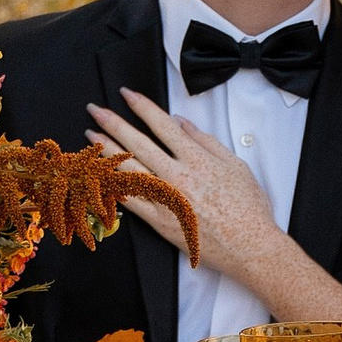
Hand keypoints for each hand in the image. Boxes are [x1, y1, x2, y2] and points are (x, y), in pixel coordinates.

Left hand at [89, 90, 283, 282]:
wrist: (250, 246)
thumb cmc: (248, 208)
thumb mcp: (235, 165)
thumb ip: (206, 141)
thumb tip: (182, 123)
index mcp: (197, 159)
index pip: (162, 125)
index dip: (142, 106)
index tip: (127, 95)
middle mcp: (178, 176)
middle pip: (138, 143)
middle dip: (113, 123)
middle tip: (95, 110)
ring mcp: (166, 199)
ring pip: (128, 169)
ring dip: (107, 151)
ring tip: (91, 137)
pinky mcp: (160, 222)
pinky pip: (130, 200)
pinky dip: (113, 186)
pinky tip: (100, 174)